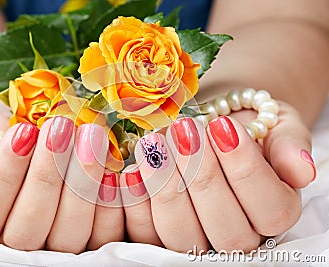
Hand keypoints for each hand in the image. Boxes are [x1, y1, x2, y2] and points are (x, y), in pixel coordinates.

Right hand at [0, 102, 123, 252]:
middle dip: (47, 175)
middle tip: (62, 127)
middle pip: (28, 229)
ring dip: (81, 185)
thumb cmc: (2, 138)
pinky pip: (103, 236)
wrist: (34, 140)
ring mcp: (55, 245)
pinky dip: (110, 206)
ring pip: (67, 235)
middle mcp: (16, 243)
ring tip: (91, 135)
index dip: (4, 175)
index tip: (24, 131)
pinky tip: (113, 169)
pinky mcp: (90, 239)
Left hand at [119, 101, 314, 252]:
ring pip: (182, 236)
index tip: (223, 128)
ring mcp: (198, 236)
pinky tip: (129, 170)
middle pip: (226, 230)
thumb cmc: (247, 126)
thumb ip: (289, 147)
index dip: (245, 170)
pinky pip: (146, 233)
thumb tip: (303, 169)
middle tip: (186, 131)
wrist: (214, 124)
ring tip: (154, 143)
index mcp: (274, 210)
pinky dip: (135, 203)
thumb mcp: (277, 126)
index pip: (269, 208)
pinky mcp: (162, 231)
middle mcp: (239, 232)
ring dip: (166, 188)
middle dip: (203, 177)